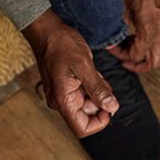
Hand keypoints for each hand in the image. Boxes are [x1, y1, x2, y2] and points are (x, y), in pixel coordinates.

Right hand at [23, 10, 118, 137]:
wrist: (47, 31)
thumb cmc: (62, 45)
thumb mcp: (84, 65)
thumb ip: (97, 89)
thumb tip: (112, 108)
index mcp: (63, 100)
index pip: (82, 128)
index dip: (100, 121)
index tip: (111, 105)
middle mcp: (61, 101)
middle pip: (88, 115)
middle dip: (101, 100)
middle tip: (100, 78)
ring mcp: (63, 94)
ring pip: (88, 102)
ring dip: (98, 90)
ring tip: (93, 71)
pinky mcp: (66, 86)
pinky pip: (85, 92)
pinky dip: (93, 84)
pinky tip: (90, 70)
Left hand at [109, 0, 159, 72]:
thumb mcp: (122, 5)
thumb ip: (118, 26)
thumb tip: (111, 38)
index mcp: (149, 28)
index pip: (137, 55)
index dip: (122, 56)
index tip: (111, 47)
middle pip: (154, 61)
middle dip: (138, 65)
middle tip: (124, 60)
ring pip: (159, 51)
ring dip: (144, 54)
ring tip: (128, 45)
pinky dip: (148, 43)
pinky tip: (136, 34)